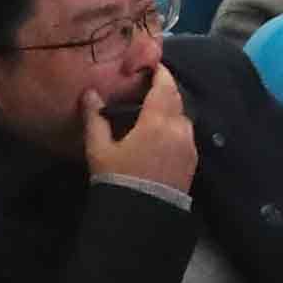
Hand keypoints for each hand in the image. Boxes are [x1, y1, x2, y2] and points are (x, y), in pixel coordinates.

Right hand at [93, 61, 198, 197]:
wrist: (142, 218)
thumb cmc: (118, 179)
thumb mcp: (99, 149)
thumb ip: (95, 118)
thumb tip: (89, 93)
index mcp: (158, 121)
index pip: (164, 86)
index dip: (160, 72)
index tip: (153, 65)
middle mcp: (180, 129)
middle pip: (176, 100)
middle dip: (165, 89)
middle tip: (151, 85)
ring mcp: (189, 146)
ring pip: (183, 118)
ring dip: (172, 109)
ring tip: (154, 110)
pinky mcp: (192, 162)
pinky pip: (186, 135)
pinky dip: (176, 127)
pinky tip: (162, 134)